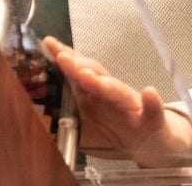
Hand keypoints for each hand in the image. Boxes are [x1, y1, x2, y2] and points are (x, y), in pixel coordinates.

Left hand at [43, 37, 191, 168]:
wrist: (150, 146)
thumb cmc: (115, 134)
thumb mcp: (85, 133)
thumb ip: (64, 127)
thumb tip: (38, 122)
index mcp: (93, 95)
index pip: (76, 73)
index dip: (63, 58)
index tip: (48, 44)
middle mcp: (111, 94)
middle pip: (95, 75)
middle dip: (78, 66)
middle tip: (64, 59)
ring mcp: (132, 105)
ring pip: (118, 91)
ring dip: (105, 83)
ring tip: (90, 76)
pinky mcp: (153, 119)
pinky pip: (153, 111)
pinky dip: (152, 103)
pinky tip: (149, 94)